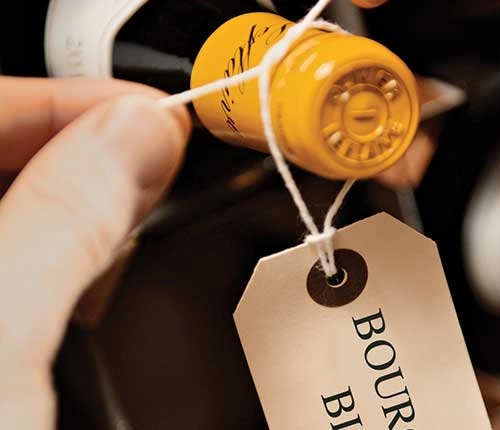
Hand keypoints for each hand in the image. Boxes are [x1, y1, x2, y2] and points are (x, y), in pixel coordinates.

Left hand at [0, 77, 189, 428]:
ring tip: (138, 210)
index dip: (64, 102)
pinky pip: (33, 264)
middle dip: (84, 148)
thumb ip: (66, 222)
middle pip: (1, 158)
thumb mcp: (0, 340)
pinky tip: (103, 271)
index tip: (149, 113)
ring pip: (22, 211)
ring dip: (86, 202)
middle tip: (157, 158)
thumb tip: (139, 135)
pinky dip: (77, 255)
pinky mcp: (2, 338)